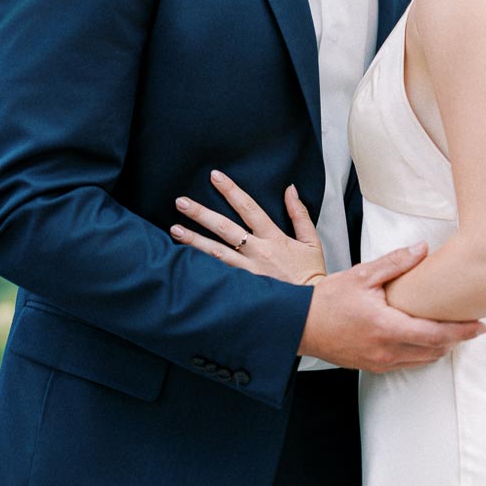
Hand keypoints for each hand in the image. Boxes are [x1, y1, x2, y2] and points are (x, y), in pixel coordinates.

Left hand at [171, 170, 325, 284]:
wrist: (311, 308)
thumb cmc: (311, 275)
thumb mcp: (311, 242)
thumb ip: (299, 214)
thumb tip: (290, 189)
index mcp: (274, 238)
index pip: (249, 208)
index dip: (231, 191)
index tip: (215, 177)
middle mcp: (257, 252)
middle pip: (224, 228)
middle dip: (201, 213)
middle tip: (181, 201)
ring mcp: (247, 271)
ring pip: (215, 252)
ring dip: (193, 240)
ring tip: (174, 229)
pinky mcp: (241, 288)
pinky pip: (217, 275)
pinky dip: (200, 267)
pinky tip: (182, 261)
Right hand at [303, 243, 485, 371]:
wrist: (299, 325)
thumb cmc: (328, 300)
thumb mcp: (363, 275)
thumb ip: (396, 263)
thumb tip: (423, 249)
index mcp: (387, 328)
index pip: (435, 335)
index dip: (462, 332)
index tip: (481, 326)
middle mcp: (386, 350)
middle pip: (434, 351)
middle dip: (456, 340)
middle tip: (473, 325)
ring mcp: (379, 362)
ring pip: (422, 360)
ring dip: (440, 347)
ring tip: (453, 331)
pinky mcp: (372, 366)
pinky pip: (407, 364)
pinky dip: (422, 353)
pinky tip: (425, 339)